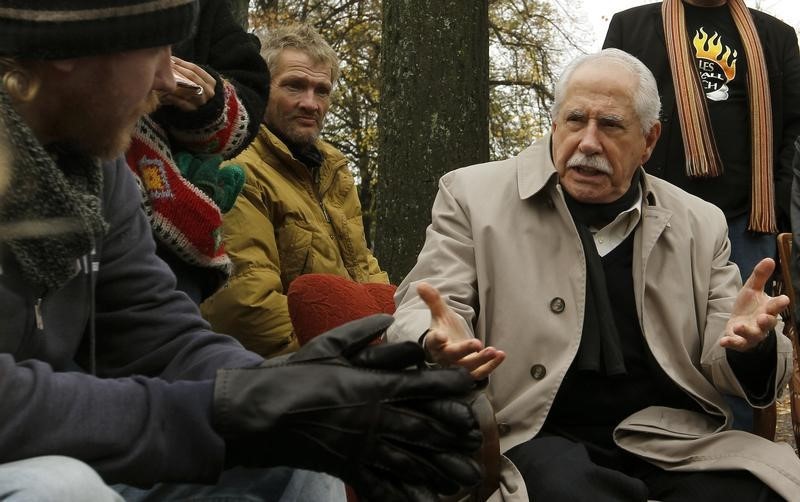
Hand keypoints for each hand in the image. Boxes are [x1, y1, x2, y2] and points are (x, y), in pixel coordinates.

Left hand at [162, 56, 215, 110]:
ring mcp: (202, 102)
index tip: (171, 59)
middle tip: (166, 66)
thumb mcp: (201, 81)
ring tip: (165, 77)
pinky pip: (183, 103)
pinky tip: (166, 93)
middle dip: (178, 70)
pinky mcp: (194, 110)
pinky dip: (174, 98)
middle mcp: (209, 91)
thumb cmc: (200, 92)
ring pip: (188, 89)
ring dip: (175, 83)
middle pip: (192, 77)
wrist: (207, 111)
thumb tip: (173, 60)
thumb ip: (190, 72)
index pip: (195, 69)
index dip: (182, 63)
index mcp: (211, 82)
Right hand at [214, 315, 482, 501]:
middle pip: (423, 428)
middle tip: (475, 442)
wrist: (261, 413)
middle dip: (453, 436)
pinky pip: (380, 484)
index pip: (420, 385)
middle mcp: (373, 418)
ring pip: (408, 460)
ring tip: (462, 480)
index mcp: (372, 386)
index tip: (471, 387)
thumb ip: (362, 332)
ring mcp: (362, 446)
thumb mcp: (328, 346)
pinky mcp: (348, 466)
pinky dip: (402, 496)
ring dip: (438, 470)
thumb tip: (389, 317)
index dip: (449, 386)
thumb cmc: (294, 376)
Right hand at [418, 282, 505, 379]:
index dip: (436, 339)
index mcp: (435, 343)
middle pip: (453, 356)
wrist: (450, 350)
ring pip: (468, 368)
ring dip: (481, 360)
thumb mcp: (440, 314)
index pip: (433, 341)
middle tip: (477, 343)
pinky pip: (480, 373)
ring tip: (494, 351)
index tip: (441, 336)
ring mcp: (458, 366)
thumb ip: (433, 300)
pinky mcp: (470, 371)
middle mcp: (445, 357)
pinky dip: (491, 366)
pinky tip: (501, 354)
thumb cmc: (445, 330)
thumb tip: (421, 284)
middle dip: (464, 350)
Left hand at [720, 258, 788, 351]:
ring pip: (753, 335)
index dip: (779, 303)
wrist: (739, 326)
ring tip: (739, 326)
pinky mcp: (740, 342)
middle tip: (763, 317)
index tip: (784, 299)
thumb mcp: (752, 289)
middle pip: (768, 323)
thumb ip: (760, 276)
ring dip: (747, 331)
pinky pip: (737, 344)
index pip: (776, 306)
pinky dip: (731, 343)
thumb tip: (770, 259)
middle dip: (767, 321)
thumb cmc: (749, 307)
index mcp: (768, 309)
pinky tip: (723, 341)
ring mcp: (752, 334)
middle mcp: (763, 323)